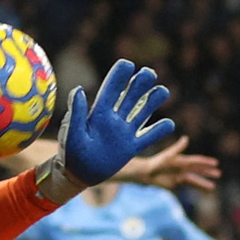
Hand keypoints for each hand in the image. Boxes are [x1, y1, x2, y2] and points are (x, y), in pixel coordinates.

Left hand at [56, 60, 174, 186]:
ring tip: (163, 91)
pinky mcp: (131, 147)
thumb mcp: (71, 133)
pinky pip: (149, 137)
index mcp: (99, 113)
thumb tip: (79, 89)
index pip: (111, 90)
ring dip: (153, 101)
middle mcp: (114, 119)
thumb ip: (76, 112)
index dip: (119, 76)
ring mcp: (124, 132)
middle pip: (131, 96)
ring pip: (143, 112)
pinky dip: (160, 130)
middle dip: (140, 83)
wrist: (77, 175)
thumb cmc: (71, 154)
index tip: (127, 64)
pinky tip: (168, 123)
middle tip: (149, 73)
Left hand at [117, 135, 220, 190]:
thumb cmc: (157, 162)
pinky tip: (203, 190)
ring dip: (204, 182)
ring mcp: (180, 176)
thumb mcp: (168, 155)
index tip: (215, 163)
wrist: (147, 173)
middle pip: (198, 170)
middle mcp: (183, 168)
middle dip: (208, 172)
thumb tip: (186, 138)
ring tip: (213, 187)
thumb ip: (177, 148)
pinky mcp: (176, 183)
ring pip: (195, 180)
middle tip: (218, 174)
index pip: (197, 161)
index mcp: (182, 160)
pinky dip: (196, 188)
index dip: (206, 162)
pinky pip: (189, 186)